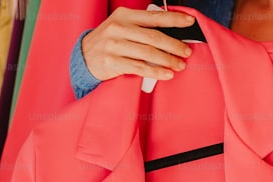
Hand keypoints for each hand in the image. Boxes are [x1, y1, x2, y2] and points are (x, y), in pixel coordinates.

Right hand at [81, 7, 196, 82]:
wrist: (84, 57)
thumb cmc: (109, 42)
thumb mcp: (121, 27)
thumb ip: (141, 27)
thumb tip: (170, 33)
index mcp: (124, 16)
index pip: (154, 17)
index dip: (174, 20)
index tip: (189, 22)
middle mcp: (119, 28)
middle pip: (154, 37)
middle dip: (174, 45)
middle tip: (186, 52)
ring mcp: (114, 45)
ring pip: (148, 53)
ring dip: (168, 60)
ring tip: (179, 65)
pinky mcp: (113, 62)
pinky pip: (140, 67)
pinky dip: (156, 72)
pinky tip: (166, 74)